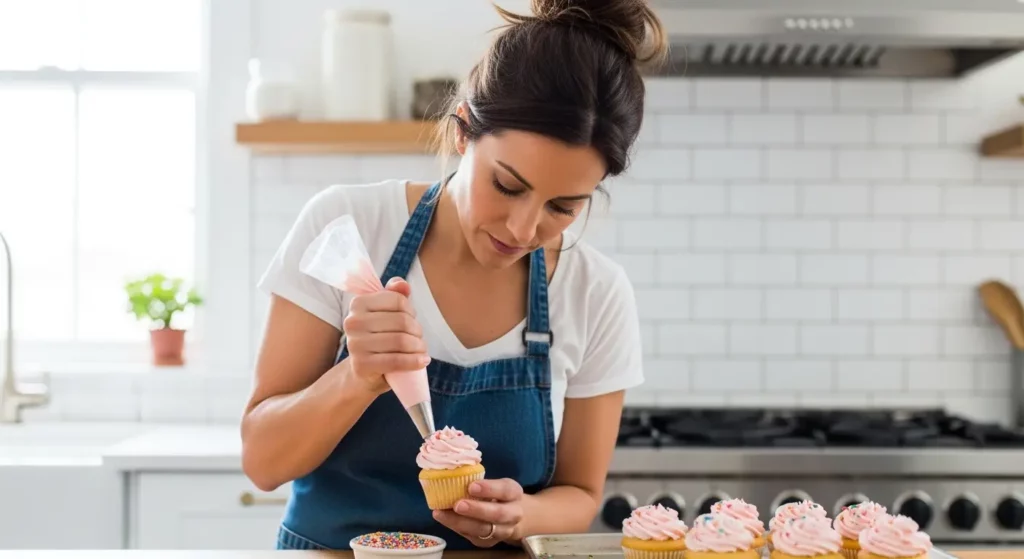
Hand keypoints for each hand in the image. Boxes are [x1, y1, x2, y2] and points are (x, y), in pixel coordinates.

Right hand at [342, 277, 430, 393]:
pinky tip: (423, 361)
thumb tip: (403, 284)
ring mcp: (355, 344)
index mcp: (358, 303)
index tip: (412, 320)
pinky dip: (414, 361)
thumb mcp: (385, 314)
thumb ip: (394, 295)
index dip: (411, 311)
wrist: (362, 371)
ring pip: (401, 341)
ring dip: (419, 347)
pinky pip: (396, 360)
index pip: (398, 300)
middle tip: (419, 339)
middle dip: (417, 331)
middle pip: (402, 321)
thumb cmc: (378, 338)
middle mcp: (352, 322)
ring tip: (421, 350)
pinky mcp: (361, 365)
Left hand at [433, 479, 524, 547]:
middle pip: (498, 514)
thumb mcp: (494, 484)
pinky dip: (457, 528)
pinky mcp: (489, 542)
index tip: (471, 486)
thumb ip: (478, 481)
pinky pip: (473, 537)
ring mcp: (503, 531)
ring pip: (484, 530)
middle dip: (476, 510)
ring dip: (461, 522)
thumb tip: (451, 472)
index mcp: (514, 493)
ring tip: (442, 514)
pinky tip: (444, 519)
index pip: (505, 490)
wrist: (510, 517)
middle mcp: (513, 514)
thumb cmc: (496, 494)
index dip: (489, 489)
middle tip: (458, 504)